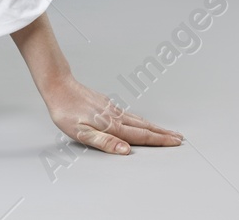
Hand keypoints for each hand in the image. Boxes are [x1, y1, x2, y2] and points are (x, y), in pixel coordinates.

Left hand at [42, 76, 183, 153]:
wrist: (58, 87)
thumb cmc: (66, 112)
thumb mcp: (81, 133)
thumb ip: (105, 143)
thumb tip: (126, 151)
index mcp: (111, 126)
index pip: (140, 136)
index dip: (159, 140)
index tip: (175, 142)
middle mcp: (115, 116)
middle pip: (144, 127)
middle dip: (163, 134)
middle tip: (179, 138)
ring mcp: (112, 109)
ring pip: (138, 120)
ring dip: (155, 127)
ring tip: (167, 131)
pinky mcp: (107, 104)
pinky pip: (130, 114)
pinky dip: (142, 120)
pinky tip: (142, 121)